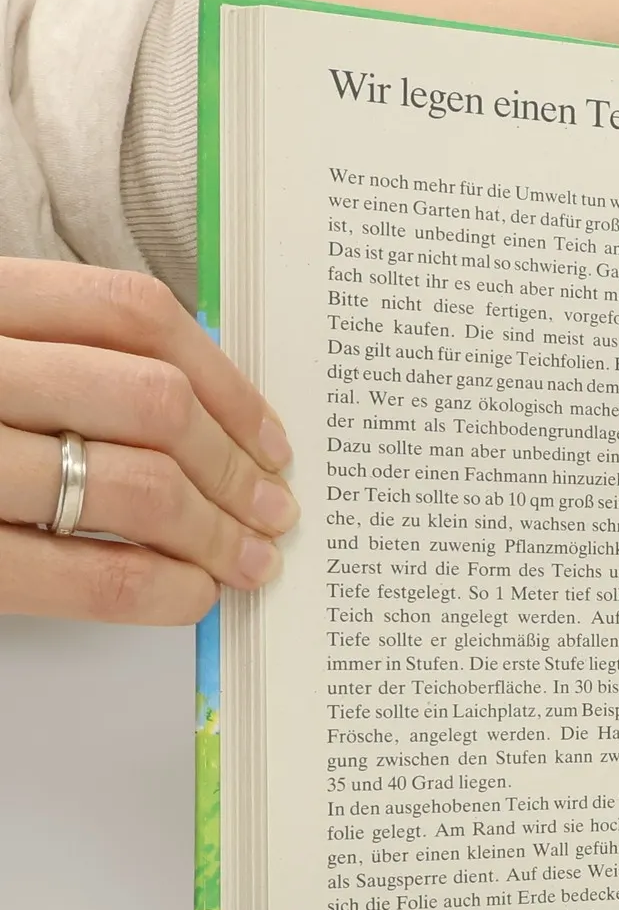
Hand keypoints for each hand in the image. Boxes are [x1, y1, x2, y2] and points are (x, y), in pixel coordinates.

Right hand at [0, 259, 296, 622]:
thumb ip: (53, 359)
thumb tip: (200, 417)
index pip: (133, 314)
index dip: (227, 381)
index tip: (270, 438)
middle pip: (151, 400)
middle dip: (236, 466)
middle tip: (274, 510)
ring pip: (132, 482)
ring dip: (216, 531)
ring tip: (249, 560)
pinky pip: (82, 571)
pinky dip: (159, 587)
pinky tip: (190, 596)